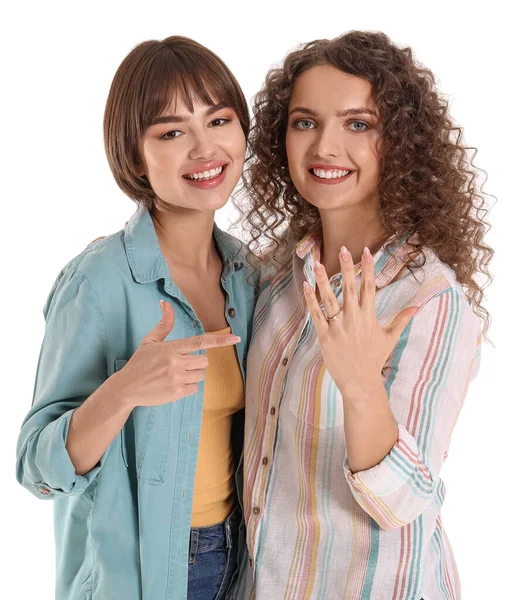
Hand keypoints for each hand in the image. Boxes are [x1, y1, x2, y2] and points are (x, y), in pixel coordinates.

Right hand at [111, 300, 239, 408]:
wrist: (126, 388)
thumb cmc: (139, 363)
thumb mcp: (149, 341)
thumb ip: (164, 324)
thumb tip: (165, 303)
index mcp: (171, 348)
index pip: (199, 342)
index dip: (219, 341)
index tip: (236, 338)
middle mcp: (176, 363)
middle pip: (204, 361)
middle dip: (197, 362)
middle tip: (182, 363)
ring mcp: (177, 379)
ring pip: (201, 375)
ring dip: (193, 374)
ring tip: (176, 374)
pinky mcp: (176, 393)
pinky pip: (194, 388)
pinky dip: (187, 386)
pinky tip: (173, 384)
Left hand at [303, 246, 418, 398]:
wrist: (360, 383)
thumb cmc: (374, 359)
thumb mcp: (390, 338)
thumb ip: (402, 319)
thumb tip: (418, 306)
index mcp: (369, 317)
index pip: (369, 287)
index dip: (368, 268)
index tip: (366, 251)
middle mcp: (354, 319)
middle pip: (350, 288)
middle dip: (347, 267)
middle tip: (343, 248)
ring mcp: (339, 328)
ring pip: (330, 299)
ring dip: (323, 280)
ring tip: (316, 263)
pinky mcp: (325, 337)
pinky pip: (316, 315)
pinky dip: (311, 300)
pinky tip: (306, 285)